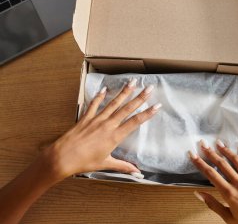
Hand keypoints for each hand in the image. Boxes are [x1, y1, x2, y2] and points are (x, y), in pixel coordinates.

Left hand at [42, 80, 159, 181]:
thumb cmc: (84, 163)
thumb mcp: (105, 164)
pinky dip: (99, 96)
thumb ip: (122, 166)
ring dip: (124, 92)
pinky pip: (94, 105)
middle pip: (127, 109)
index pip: (135, 122)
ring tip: (132, 82)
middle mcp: (108, 125)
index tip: (157, 106)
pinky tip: (105, 89)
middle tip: (149, 88)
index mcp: (115, 137)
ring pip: (113, 103)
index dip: (147, 114)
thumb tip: (137, 172)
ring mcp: (96, 119)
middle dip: (140, 97)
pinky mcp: (86, 118)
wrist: (62, 157)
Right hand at [189, 140, 237, 223]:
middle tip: (204, 145)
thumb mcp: (228, 218)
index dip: (200, 163)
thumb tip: (199, 194)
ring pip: (237, 160)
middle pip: (222, 164)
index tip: (193, 155)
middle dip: (211, 153)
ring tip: (219, 143)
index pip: (211, 174)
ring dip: (226, 150)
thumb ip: (213, 204)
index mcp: (230, 194)